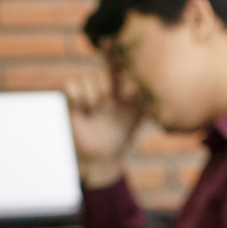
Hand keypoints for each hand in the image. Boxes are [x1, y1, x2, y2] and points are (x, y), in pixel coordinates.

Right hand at [65, 72, 142, 188]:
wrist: (101, 157)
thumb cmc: (122, 140)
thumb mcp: (137, 120)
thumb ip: (146, 105)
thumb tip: (154, 95)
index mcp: (122, 90)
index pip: (122, 70)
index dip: (123, 72)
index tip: (126, 89)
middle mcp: (106, 89)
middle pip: (104, 70)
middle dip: (106, 83)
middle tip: (109, 102)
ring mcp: (89, 94)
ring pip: (88, 77)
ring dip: (92, 93)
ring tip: (95, 111)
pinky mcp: (73, 101)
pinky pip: (71, 85)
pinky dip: (76, 95)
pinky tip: (82, 110)